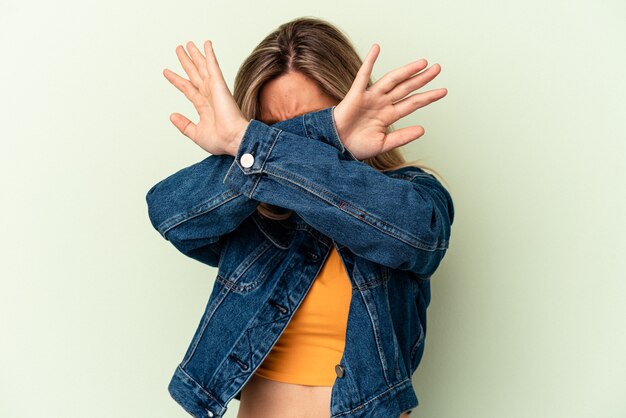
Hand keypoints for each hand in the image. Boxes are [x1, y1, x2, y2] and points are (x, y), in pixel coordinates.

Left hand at [162, 40, 248, 155]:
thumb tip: (172, 116)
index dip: (177, 80)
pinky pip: (213, 66)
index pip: (187, 89)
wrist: (233, 139)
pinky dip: (210, 55)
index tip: (167, 72)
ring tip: (188, 44)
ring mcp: (214, 89)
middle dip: (186, 62)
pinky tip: (206, 44)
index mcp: (203, 106)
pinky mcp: (220, 85)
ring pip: (202, 67)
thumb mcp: (196, 133)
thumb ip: (184, 124)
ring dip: (196, 55)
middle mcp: (209, 95)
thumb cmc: (221, 140)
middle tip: (179, 49)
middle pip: (194, 74)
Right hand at [333, 44, 447, 159]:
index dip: (428, 97)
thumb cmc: (356, 147)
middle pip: (406, 88)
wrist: (336, 147)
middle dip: (422, 78)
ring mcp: (370, 97)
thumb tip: (423, 130)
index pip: (412, 103)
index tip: (443, 91)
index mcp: (389, 115)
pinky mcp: (356, 94)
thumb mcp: (383, 144)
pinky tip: (377, 48)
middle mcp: (382, 103)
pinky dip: (370, 61)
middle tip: (437, 68)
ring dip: (406, 71)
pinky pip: (363, 75)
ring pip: (392, 80)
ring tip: (422, 63)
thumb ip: (402, 137)